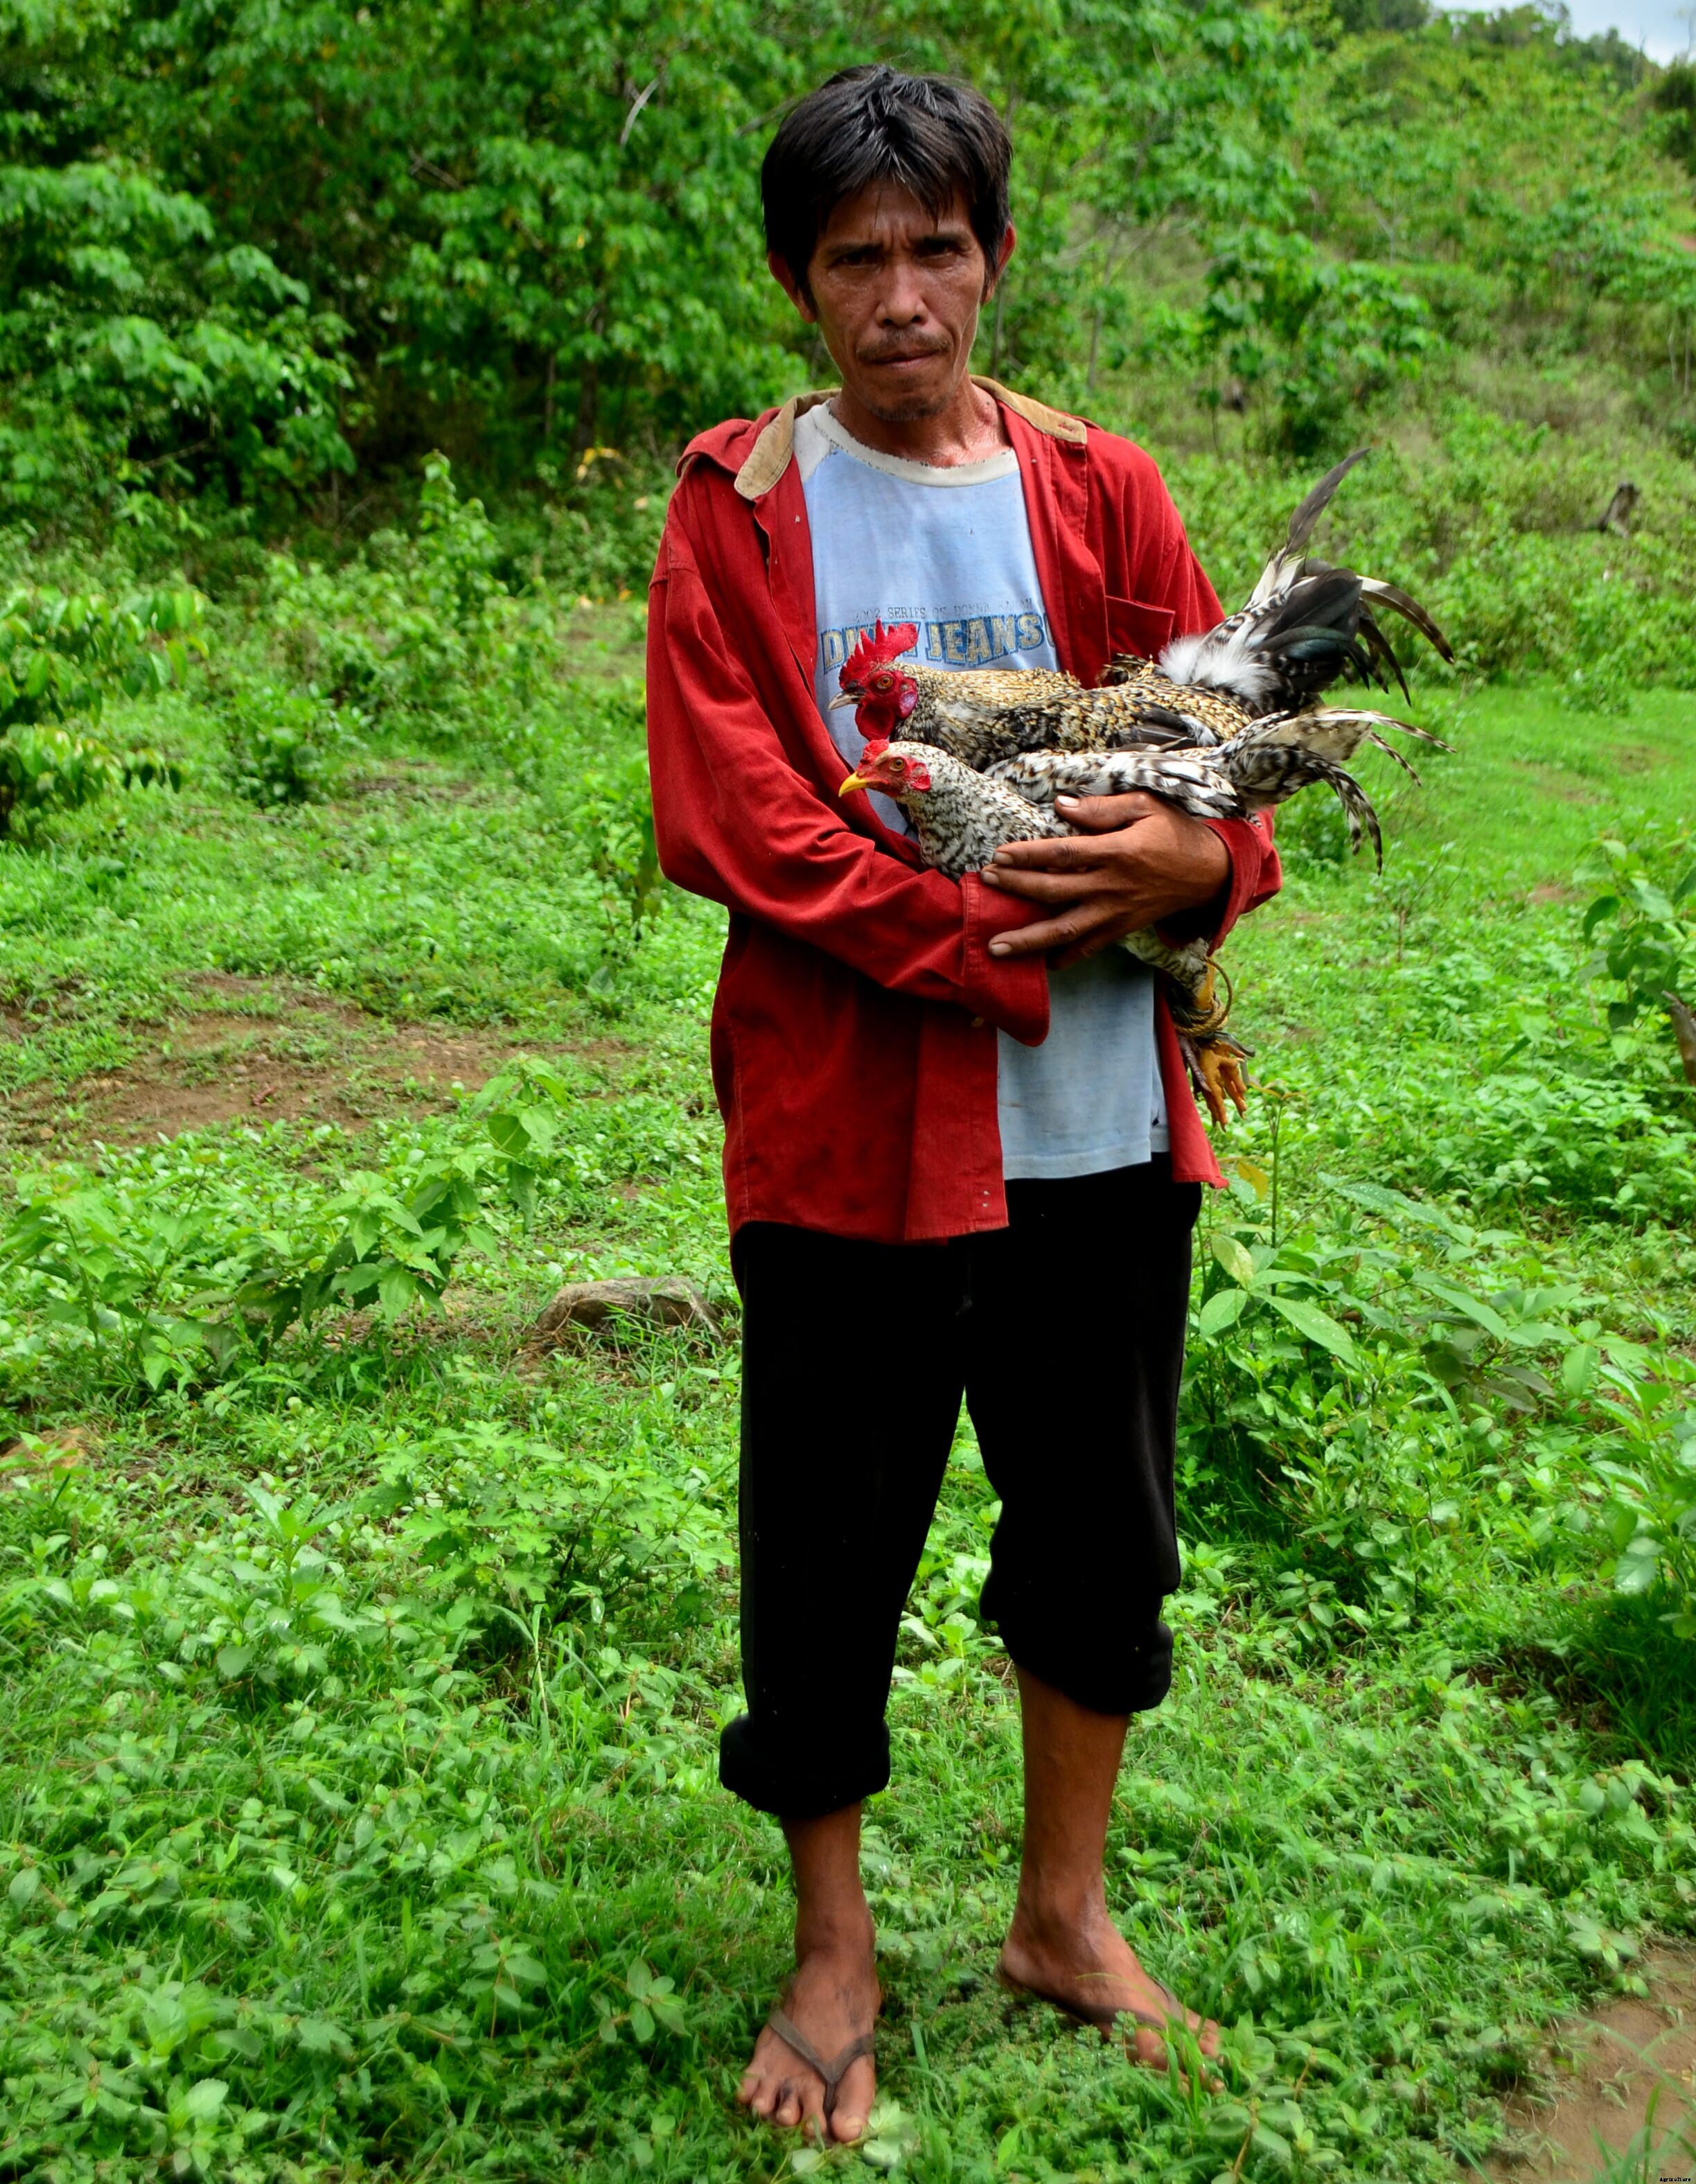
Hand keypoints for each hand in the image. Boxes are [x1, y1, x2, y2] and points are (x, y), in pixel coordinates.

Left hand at [983, 791, 1229, 967]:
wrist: (1210, 872)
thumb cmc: (1175, 832)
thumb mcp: (1146, 806)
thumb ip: (1102, 809)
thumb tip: (1061, 806)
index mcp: (1116, 852)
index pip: (1062, 855)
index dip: (1027, 856)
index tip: (998, 856)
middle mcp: (1112, 887)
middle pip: (1054, 892)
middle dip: (1017, 889)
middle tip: (987, 883)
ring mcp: (1115, 913)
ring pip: (1065, 931)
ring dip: (1029, 940)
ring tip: (996, 947)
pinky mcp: (1121, 929)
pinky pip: (1088, 948)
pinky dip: (1064, 958)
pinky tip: (1040, 963)